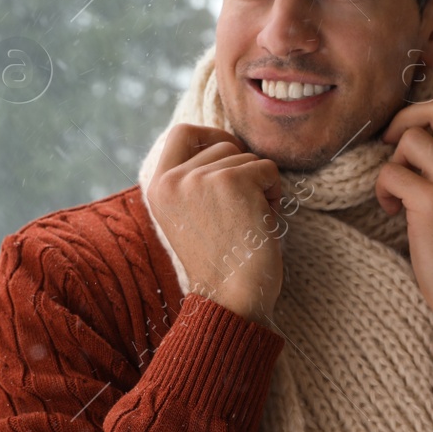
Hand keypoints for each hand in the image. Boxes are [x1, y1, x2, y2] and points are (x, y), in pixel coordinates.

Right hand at [145, 123, 284, 325]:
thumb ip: (194, 182)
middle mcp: (173, 179)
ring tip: (251, 222)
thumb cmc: (221, 263)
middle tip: (245, 208)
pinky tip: (263, 222)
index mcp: (157, 188)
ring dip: (259, 186)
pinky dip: (275, 193)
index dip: (210, 135)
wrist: (231, 299)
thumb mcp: (190, 216)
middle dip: (242, 170)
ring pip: (246, 156)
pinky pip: (268, 168)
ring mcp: (201, 178)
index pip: (181, 133)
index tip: (229, 154)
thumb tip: (227, 144)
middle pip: (221, 143)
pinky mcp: (232, 181)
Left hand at [375, 97, 432, 336]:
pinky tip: (393, 211)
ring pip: (411, 139)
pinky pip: (391, 172)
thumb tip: (426, 137)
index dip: (426, 117)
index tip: (410, 142)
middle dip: (405, 119)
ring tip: (398, 193)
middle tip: (392, 147)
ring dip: (393, 163)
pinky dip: (383, 190)